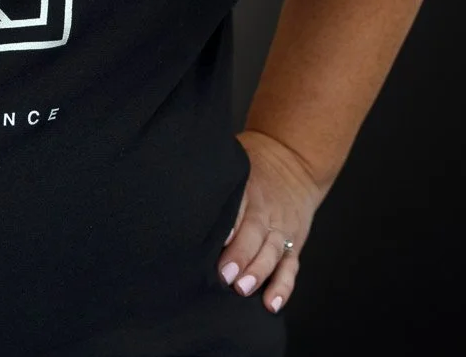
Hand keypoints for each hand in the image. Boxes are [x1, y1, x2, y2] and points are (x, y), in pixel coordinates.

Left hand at [216, 129, 328, 313]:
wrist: (293, 162)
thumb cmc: (251, 167)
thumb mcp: (232, 163)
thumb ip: (210, 176)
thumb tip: (171, 184)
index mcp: (248, 187)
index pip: (238, 204)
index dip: (229, 223)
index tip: (218, 239)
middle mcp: (265, 210)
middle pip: (254, 232)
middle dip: (241, 254)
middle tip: (224, 275)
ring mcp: (281, 228)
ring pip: (273, 251)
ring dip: (259, 271)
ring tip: (243, 289)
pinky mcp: (292, 244)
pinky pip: (290, 266)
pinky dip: (283, 286)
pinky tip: (271, 304)